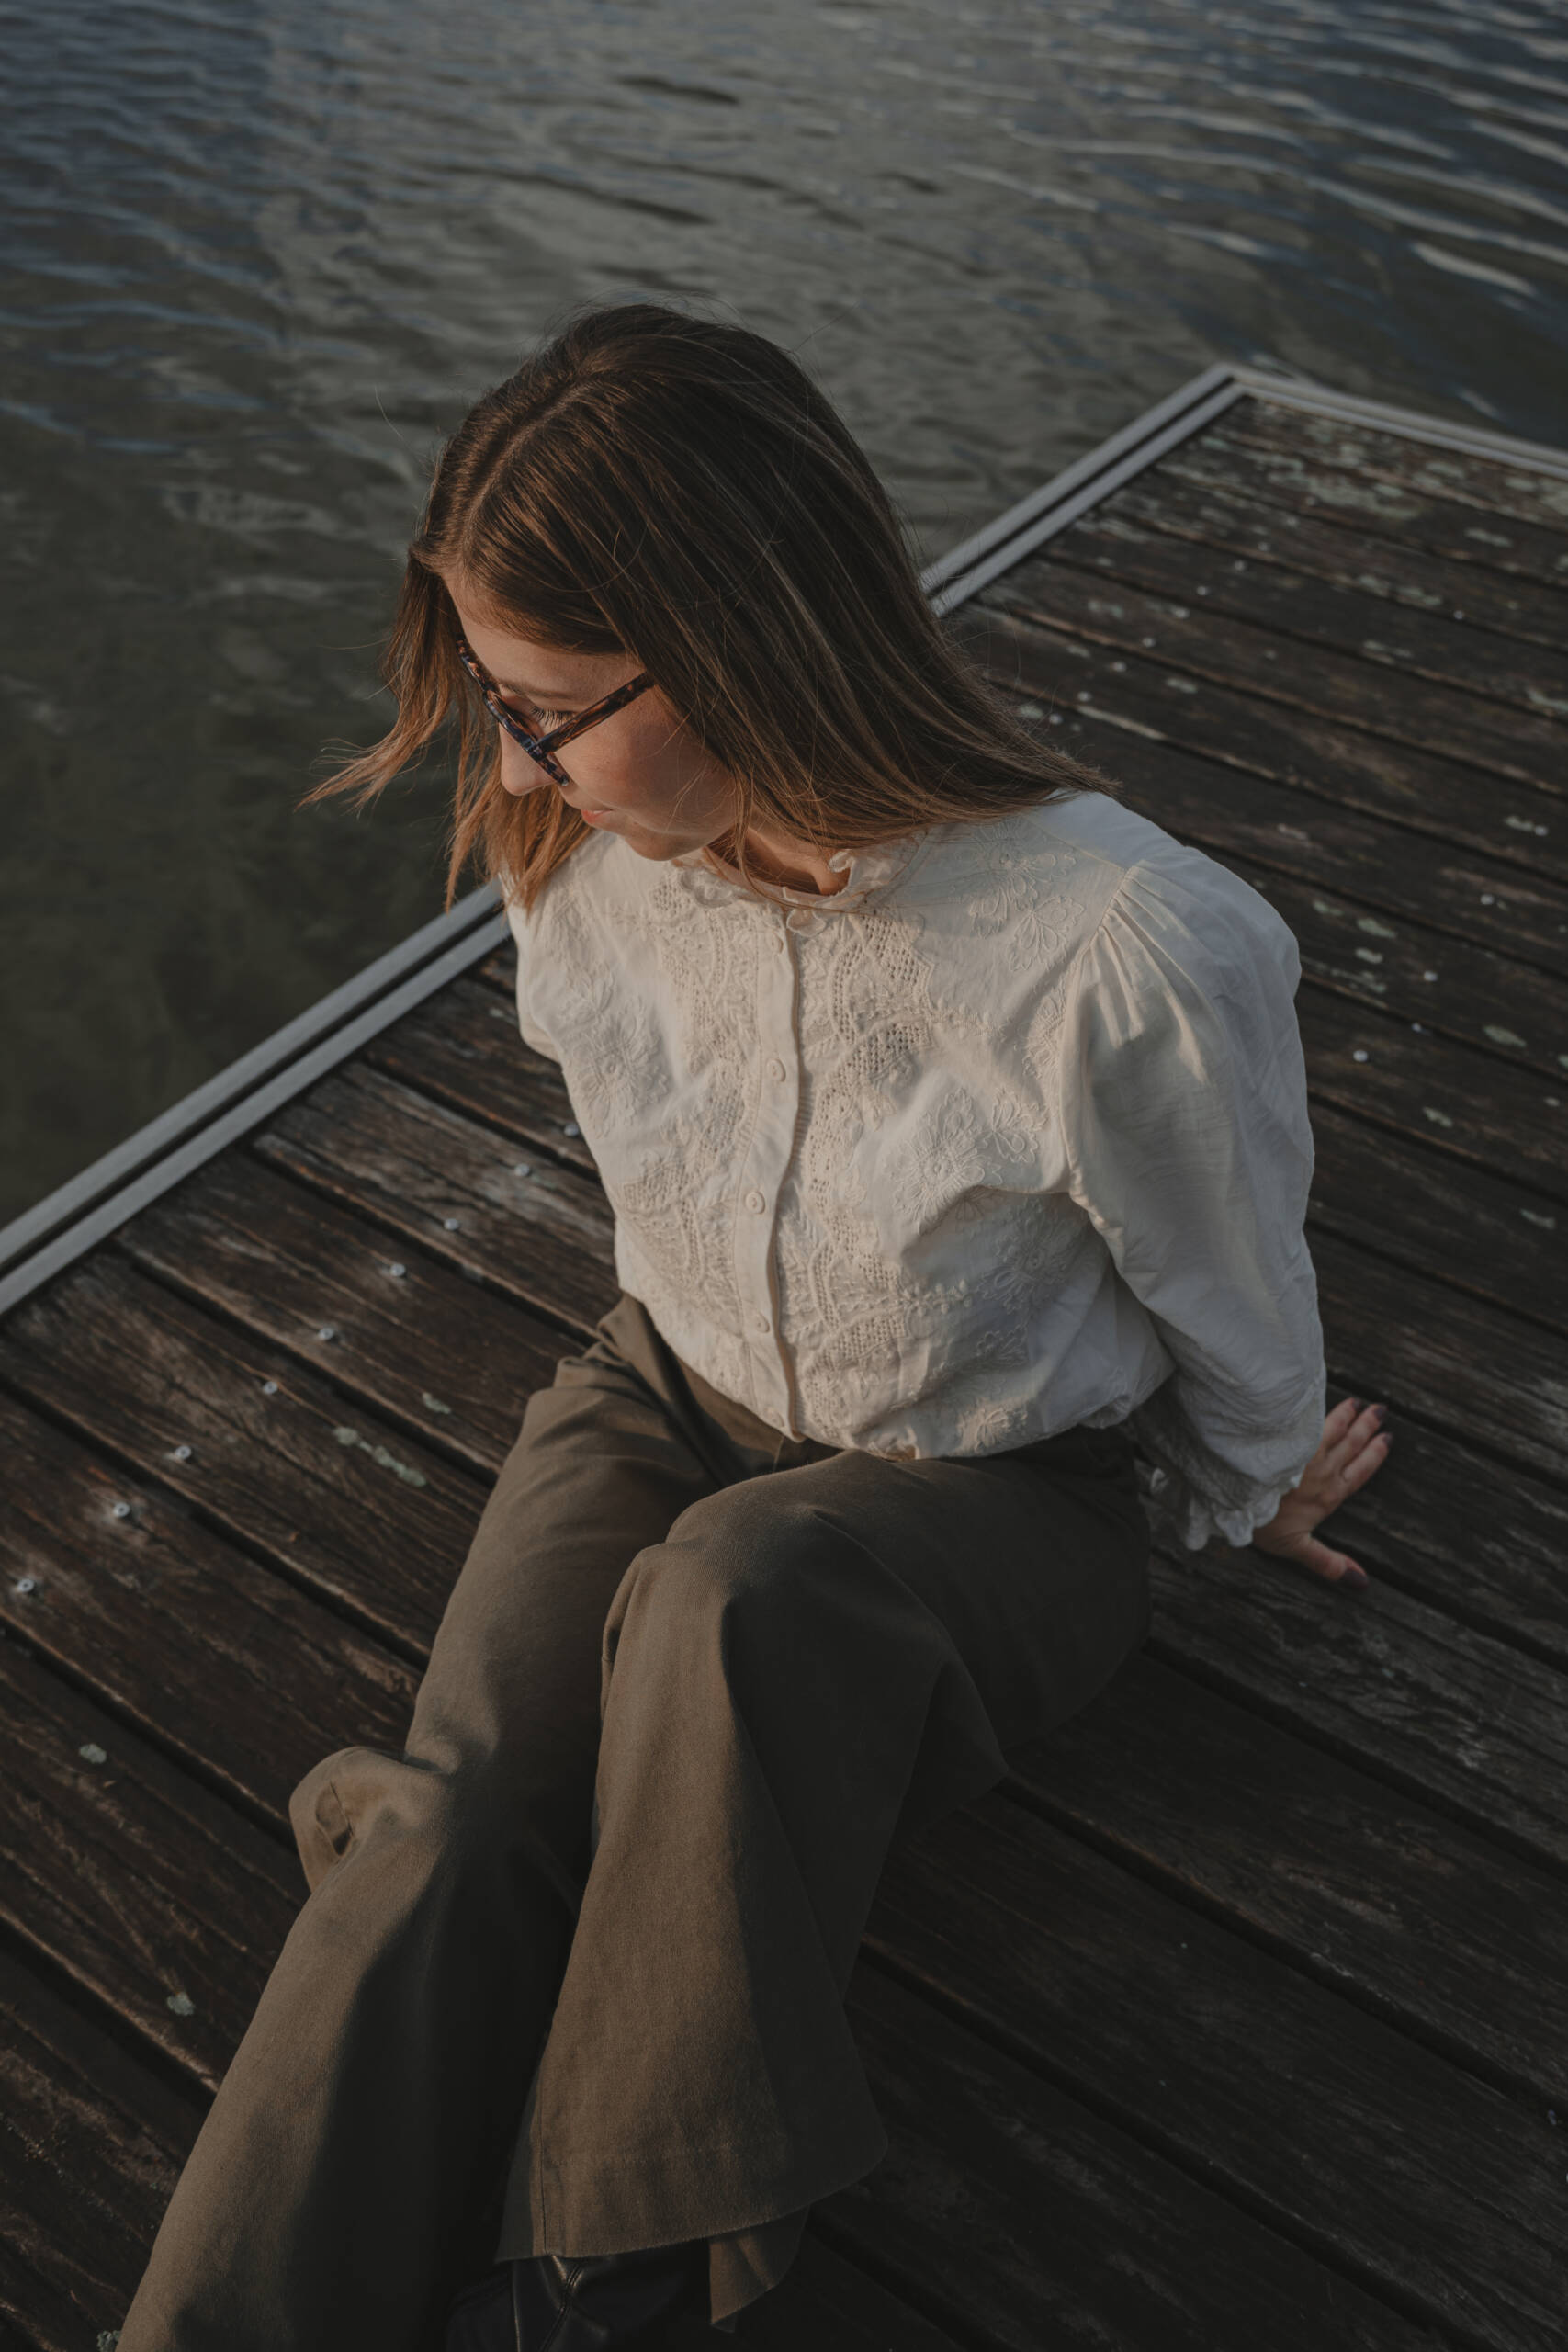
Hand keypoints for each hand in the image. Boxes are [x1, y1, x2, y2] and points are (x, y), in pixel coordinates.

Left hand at [1247, 1396, 1390, 1587]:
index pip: (1360, 1472)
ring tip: (1361, 1402)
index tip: (1388, 1438)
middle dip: (1368, 1427)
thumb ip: (1329, 1563)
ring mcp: (1305, 1451)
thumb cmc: (1264, 1524)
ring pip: (1334, 1429)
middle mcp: (1322, 1470)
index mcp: (1329, 1496)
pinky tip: (1320, 1399)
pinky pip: (1308, 1419)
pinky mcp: (1286, 1436)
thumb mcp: (1298, 1550)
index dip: (1375, 1455)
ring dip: (1350, 1415)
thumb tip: (1362, 1583)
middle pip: (1351, 1445)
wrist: (1238, 1496)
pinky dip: (1319, 1409)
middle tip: (1382, 1410)